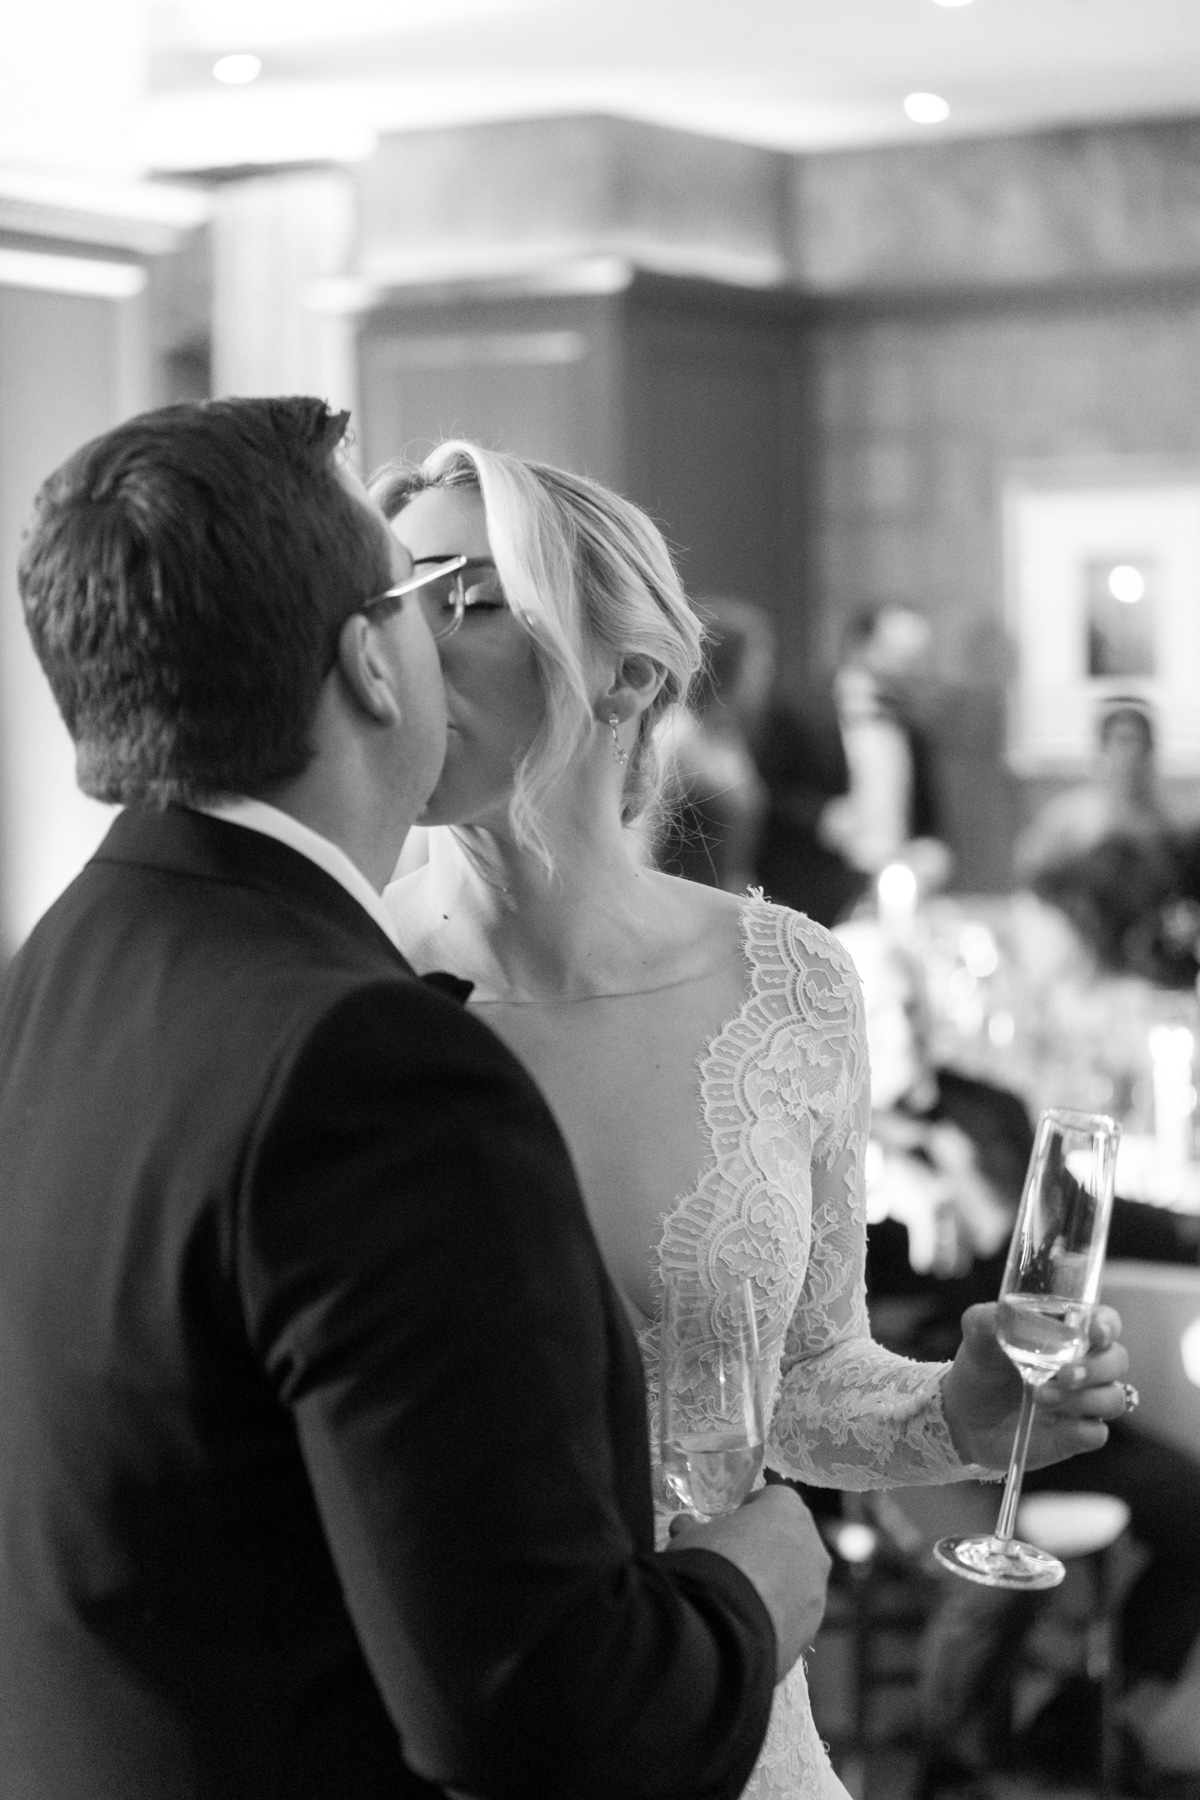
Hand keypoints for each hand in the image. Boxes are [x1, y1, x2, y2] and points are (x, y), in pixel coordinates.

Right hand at [667, 1485, 830, 1683]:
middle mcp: (812, 1546)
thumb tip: (685, 1526)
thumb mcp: (691, 1536)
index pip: (775, 1498)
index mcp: (788, 1510)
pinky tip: (745, 1625)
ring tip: (738, 1600)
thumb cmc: (709, 1562)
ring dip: (774, 1586)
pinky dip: (774, 1617)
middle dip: (767, 1548)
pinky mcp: (811, 1628)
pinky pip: (792, 1616)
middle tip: (735, 1561)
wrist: (721, 1624)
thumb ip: (695, 1528)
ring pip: (796, 1581)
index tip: (733, 1522)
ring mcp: (816, 1590)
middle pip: (791, 1540)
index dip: (751, 1509)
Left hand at [941, 1302, 1129, 1472]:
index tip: (1095, 1332)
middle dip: (1096, 1368)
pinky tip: (1049, 1422)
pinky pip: (1097, 1433)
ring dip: (1083, 1398)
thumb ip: (986, 1320)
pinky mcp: (1076, 1435)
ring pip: (1114, 1398)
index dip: (1107, 1325)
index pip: (1106, 1323)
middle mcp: (1084, 1367)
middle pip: (1117, 1361)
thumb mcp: (976, 1339)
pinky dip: (1079, 1428)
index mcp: (1067, 1335)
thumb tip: (1003, 1312)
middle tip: (1063, 1374)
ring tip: (1040, 1396)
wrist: (964, 1417)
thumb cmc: (979, 1369)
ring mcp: (1083, 1402)